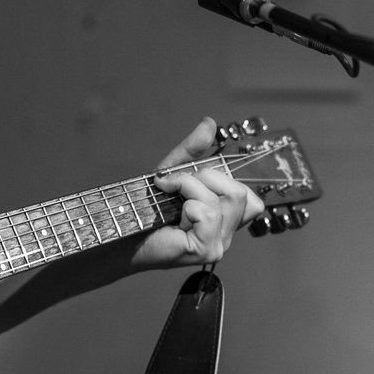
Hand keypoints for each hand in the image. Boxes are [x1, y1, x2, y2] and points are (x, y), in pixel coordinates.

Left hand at [129, 117, 264, 270]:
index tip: (192, 180)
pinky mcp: (207, 250)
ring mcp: (219, 244)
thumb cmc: (146, 208)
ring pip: (224, 199)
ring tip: (170, 197)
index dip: (224, 178)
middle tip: (177, 186)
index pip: (251, 197)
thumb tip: (210, 123)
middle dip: (206, 178)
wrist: (123, 231)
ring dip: (190, 188)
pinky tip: (173, 215)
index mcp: (225, 220)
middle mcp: (227, 234)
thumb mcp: (173, 171)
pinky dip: (187, 203)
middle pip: (240, 192)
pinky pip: (208, 212)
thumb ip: (193, 149)